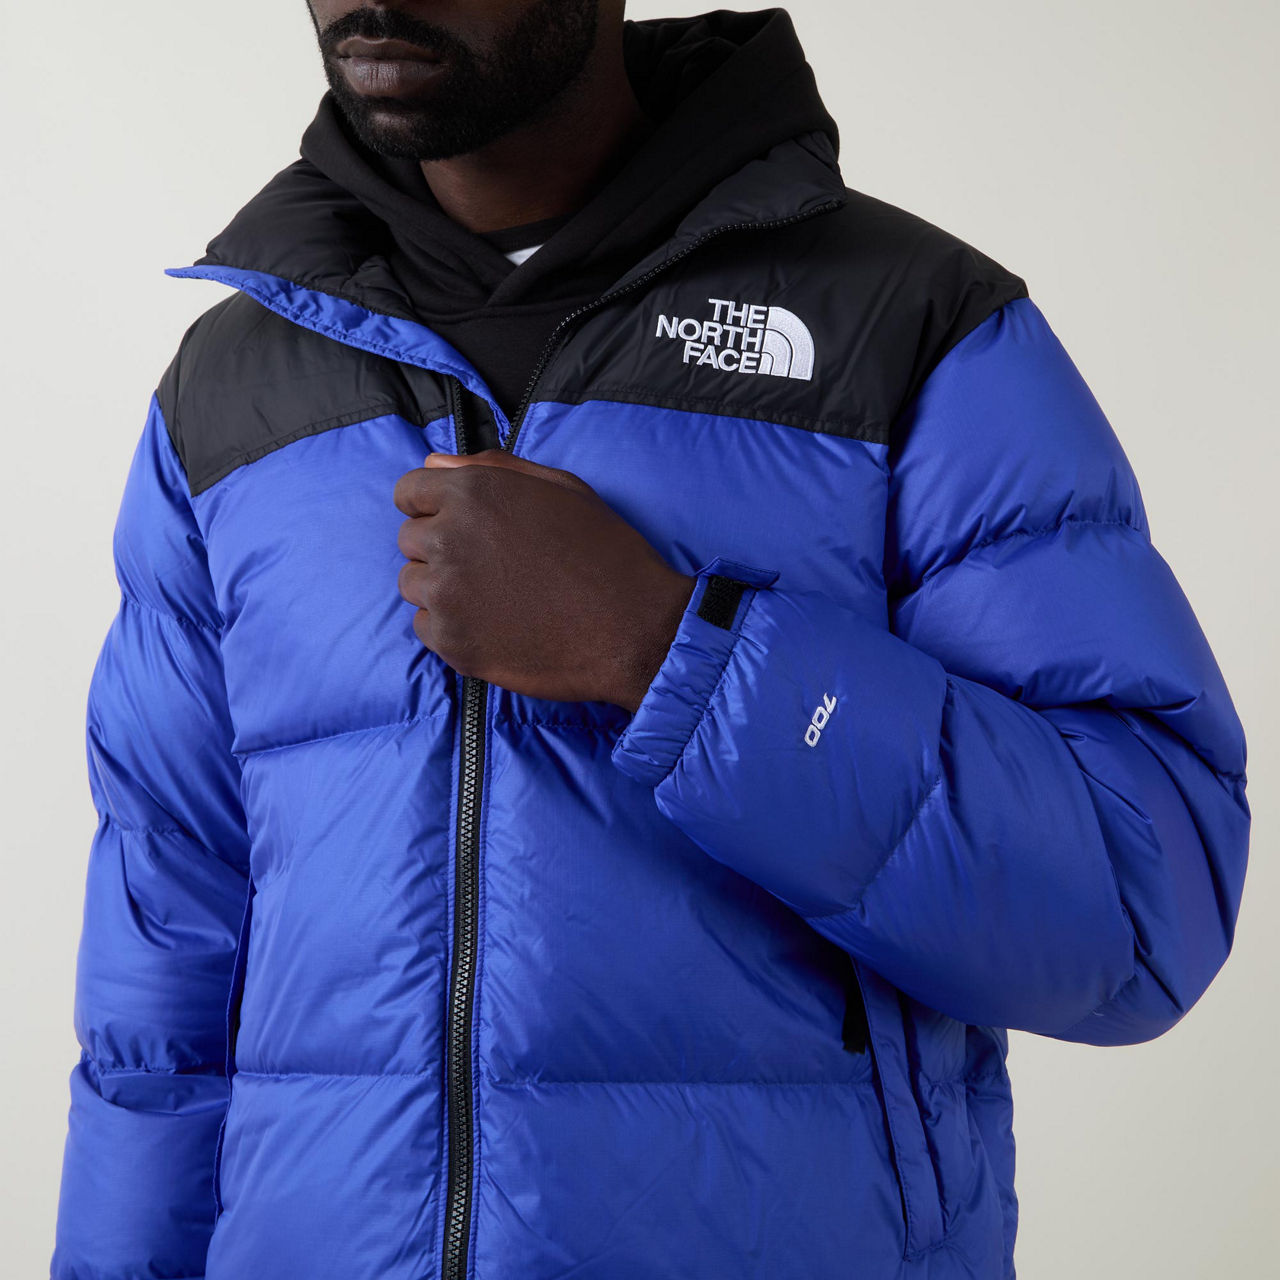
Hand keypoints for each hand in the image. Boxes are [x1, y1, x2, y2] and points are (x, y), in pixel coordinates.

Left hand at [393, 449, 695, 710]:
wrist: (633, 629)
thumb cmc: (604, 553)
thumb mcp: (561, 489)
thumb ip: (493, 468)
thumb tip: (434, 461)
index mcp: (472, 493)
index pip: (409, 490)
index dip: (432, 505)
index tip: (459, 524)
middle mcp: (448, 538)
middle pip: (409, 539)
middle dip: (441, 547)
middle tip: (492, 566)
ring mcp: (445, 594)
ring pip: (413, 585)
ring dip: (442, 588)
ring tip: (495, 597)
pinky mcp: (451, 642)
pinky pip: (425, 628)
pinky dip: (452, 627)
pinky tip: (495, 625)